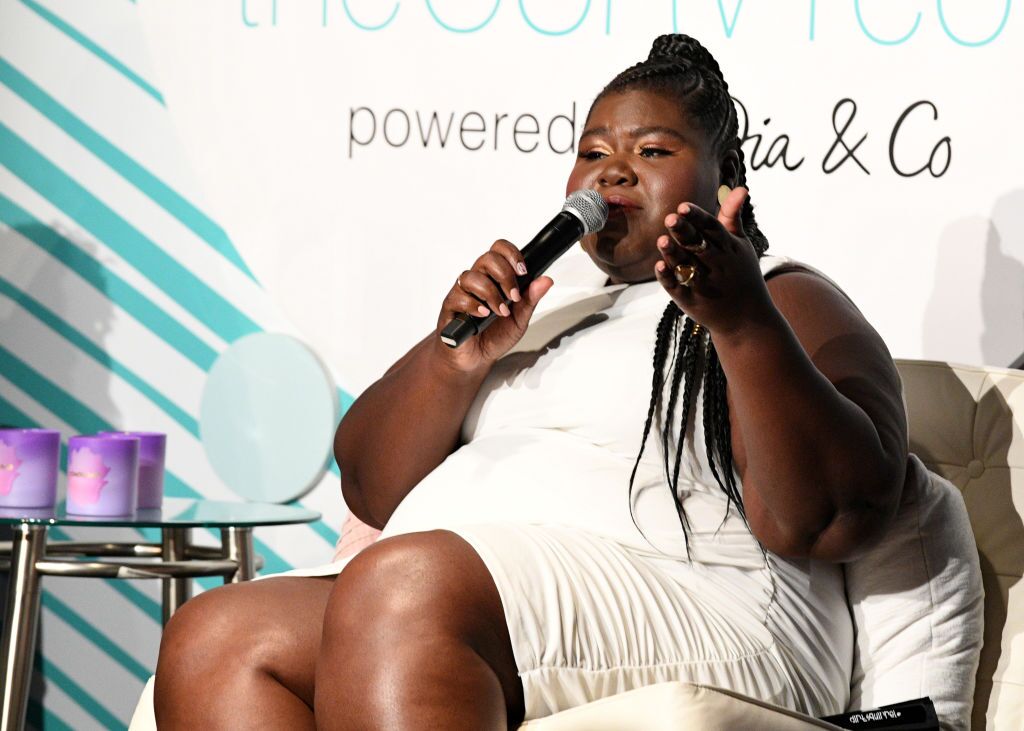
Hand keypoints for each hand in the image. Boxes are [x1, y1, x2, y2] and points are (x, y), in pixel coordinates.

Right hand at [434, 240, 552, 372]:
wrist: (477, 359)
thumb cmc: (494, 336)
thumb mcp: (520, 319)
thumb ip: (531, 299)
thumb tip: (546, 280)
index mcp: (494, 278)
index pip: (498, 250)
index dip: (511, 254)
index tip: (523, 272)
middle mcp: (477, 281)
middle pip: (487, 258)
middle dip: (505, 276)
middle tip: (513, 297)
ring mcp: (462, 293)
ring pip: (471, 277)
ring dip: (490, 293)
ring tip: (500, 312)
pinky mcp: (450, 308)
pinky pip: (458, 297)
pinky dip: (474, 306)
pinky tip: (483, 315)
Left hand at [653, 187, 772, 335]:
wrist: (748, 320)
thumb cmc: (742, 275)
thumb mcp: (741, 246)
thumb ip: (733, 218)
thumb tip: (741, 187)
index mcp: (729, 248)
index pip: (712, 229)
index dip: (698, 217)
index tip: (683, 206)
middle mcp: (718, 266)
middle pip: (699, 246)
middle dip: (685, 232)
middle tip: (671, 218)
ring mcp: (705, 284)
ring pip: (687, 266)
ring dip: (674, 254)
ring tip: (661, 240)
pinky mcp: (692, 302)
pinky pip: (678, 288)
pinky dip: (669, 278)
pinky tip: (659, 266)